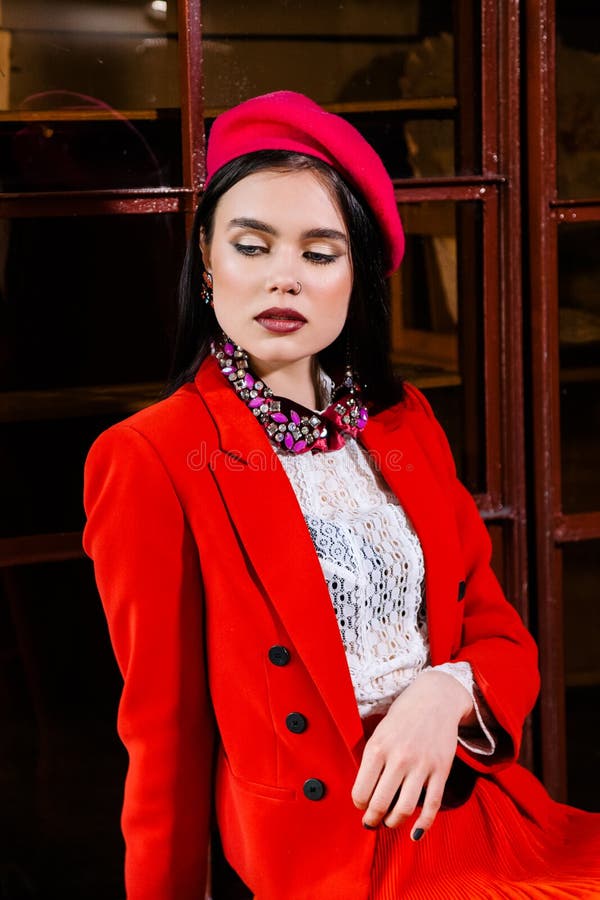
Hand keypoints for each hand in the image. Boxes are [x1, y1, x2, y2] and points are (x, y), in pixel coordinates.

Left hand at [351, 670, 472, 837]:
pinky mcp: (441, 770)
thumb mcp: (379, 731)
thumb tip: (364, 791)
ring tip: (389, 822)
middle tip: (371, 822)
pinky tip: (415, 832)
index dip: (359, 804)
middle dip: (372, 819)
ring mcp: (422, 765)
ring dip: (394, 822)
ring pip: (404, 808)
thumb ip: (372, 758)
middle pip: (380, 803)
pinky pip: (432, 805)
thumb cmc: (403, 715)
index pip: (361, 791)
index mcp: (378, 747)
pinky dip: (423, 824)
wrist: (436, 698)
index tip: (361, 805)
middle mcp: (399, 757)